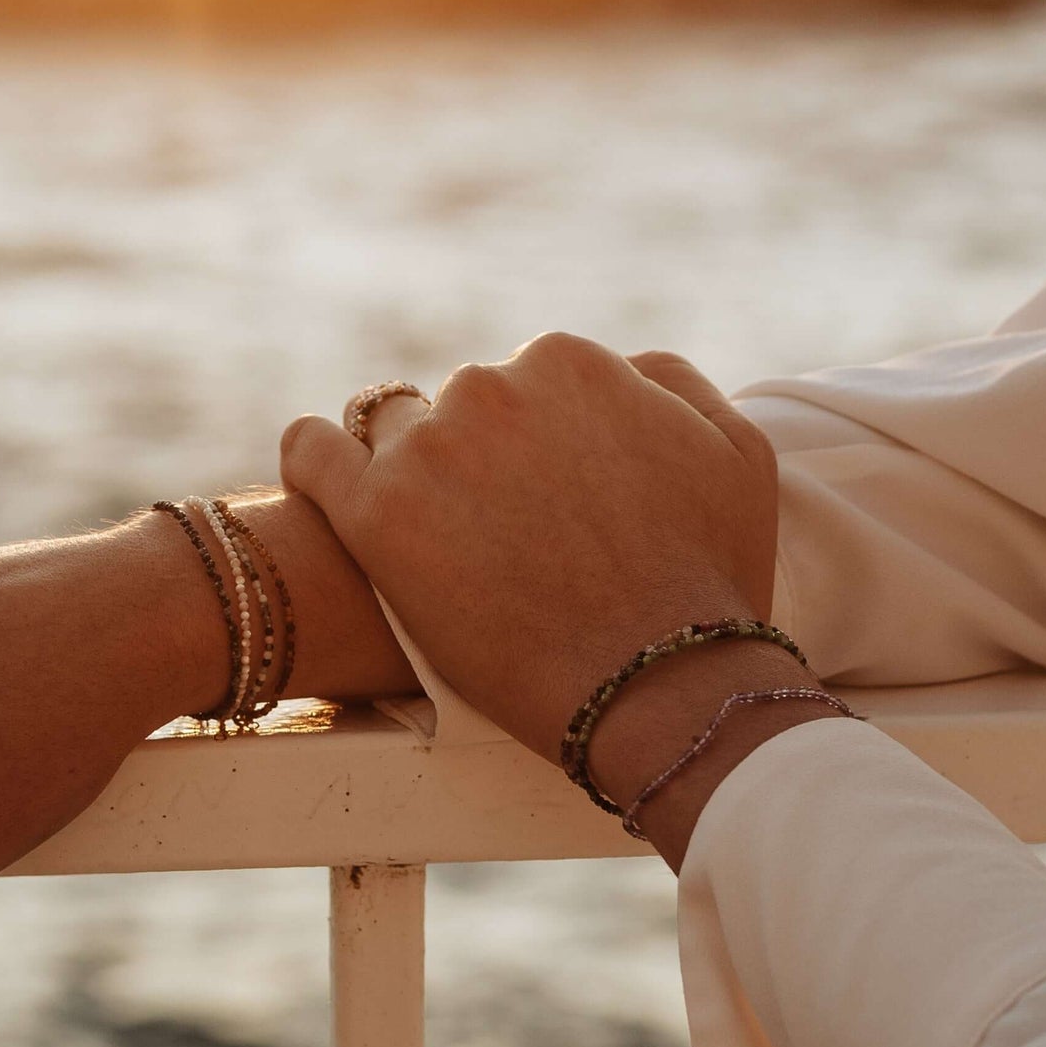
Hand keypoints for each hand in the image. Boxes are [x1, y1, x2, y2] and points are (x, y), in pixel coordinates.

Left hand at [281, 342, 816, 861]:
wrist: (657, 684)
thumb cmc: (706, 579)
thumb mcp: (735, 449)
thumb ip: (670, 382)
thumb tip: (618, 365)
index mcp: (568, 362)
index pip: (523, 381)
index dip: (533, 442)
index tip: (539, 497)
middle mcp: (490, 387)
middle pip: (456, 407)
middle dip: (471, 457)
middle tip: (497, 536)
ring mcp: (428, 449)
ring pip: (386, 431)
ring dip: (403, 466)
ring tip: (429, 532)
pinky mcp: (375, 515)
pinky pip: (311, 454)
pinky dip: (311, 460)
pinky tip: (319, 481)